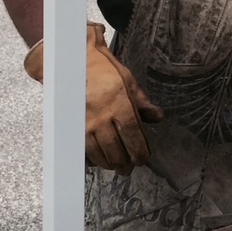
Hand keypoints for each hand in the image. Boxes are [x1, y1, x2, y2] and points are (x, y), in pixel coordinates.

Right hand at [24, 23, 164, 173]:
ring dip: (110, 163)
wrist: (74, 63)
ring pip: (99, 153)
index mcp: (119, 104)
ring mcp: (85, 123)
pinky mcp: (73, 126)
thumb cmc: (105, 71)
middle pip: (116, 149)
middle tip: (131, 167)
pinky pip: (83, 148)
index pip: (133, 135)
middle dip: (125, 162)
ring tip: (118, 166)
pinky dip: (93, 158)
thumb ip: (143, 103)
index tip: (144, 158)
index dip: (139, 150)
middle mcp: (101, 116)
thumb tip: (159, 117)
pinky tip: (100, 160)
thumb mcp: (130, 82)